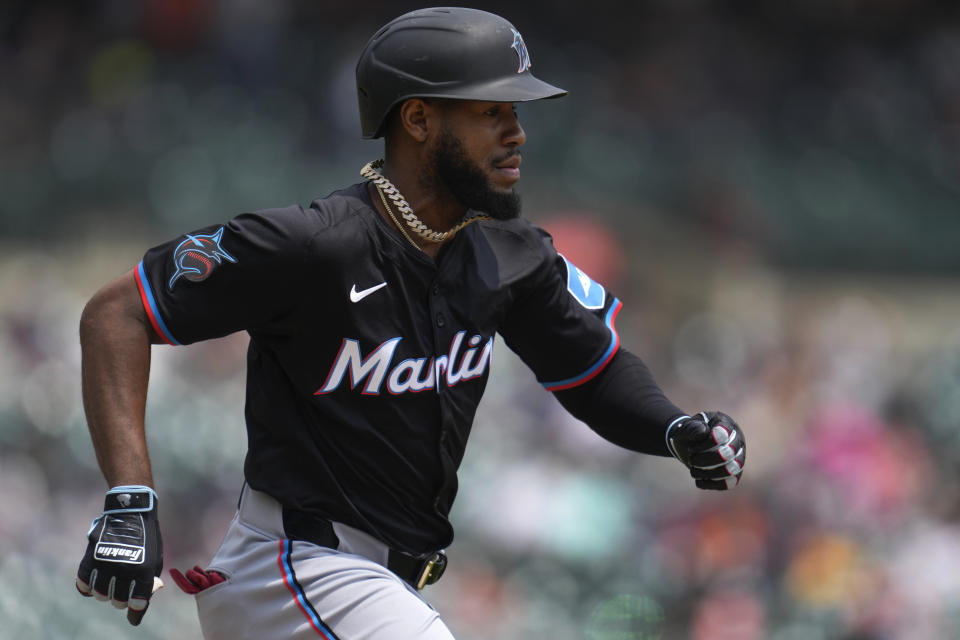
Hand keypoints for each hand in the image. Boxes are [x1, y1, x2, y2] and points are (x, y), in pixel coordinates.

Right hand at [76, 486, 163, 624]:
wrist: (131, 511)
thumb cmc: (146, 536)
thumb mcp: (155, 557)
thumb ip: (149, 579)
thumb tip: (142, 599)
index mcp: (144, 569)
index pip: (138, 602)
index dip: (136, 613)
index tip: (134, 617)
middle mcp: (124, 568)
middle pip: (118, 601)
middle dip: (122, 601)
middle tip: (123, 594)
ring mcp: (105, 563)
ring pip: (101, 595)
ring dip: (106, 594)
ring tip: (110, 586)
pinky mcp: (90, 557)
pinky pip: (83, 583)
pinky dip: (87, 587)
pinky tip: (93, 584)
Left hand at [666, 411, 744, 489]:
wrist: (689, 445)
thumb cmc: (690, 434)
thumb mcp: (686, 427)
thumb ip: (692, 428)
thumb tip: (704, 432)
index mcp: (725, 424)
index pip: (722, 435)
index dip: (705, 444)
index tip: (691, 448)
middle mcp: (737, 440)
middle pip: (728, 454)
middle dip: (706, 460)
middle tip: (691, 460)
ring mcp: (738, 457)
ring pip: (732, 470)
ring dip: (709, 473)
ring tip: (694, 471)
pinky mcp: (735, 473)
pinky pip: (730, 483)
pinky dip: (712, 484)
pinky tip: (699, 481)